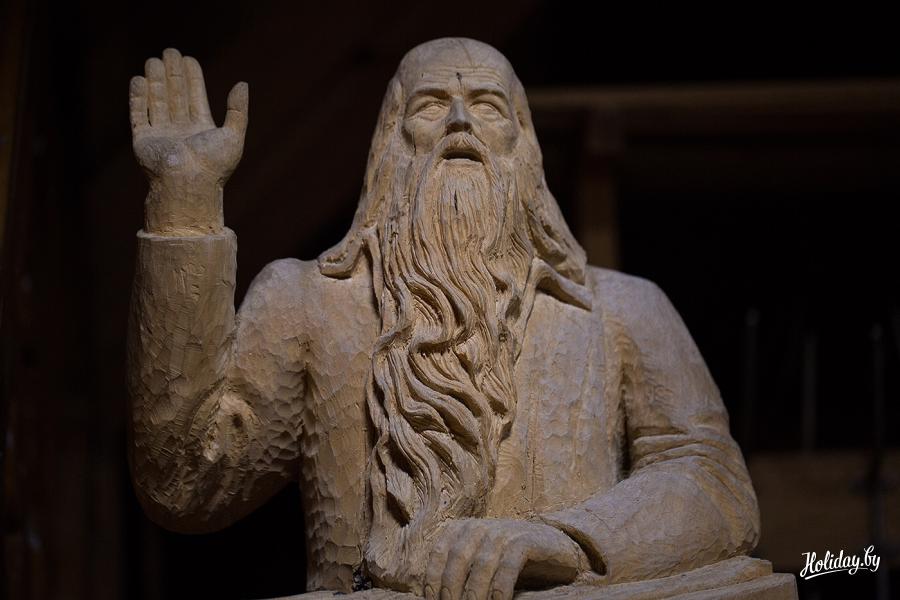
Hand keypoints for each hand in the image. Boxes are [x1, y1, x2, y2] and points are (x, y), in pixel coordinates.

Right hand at [129, 48, 247, 233]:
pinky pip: (139, 115)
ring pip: (157, 102)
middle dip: (172, 74)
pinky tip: (139, 79)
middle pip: (175, 96)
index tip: (189, 59)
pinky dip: (138, 98)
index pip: (196, 98)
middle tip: (170, 51)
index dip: (192, 78)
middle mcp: (181, 131)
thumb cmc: (214, 166)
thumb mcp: (234, 136)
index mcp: (202, 131)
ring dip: (155, 81)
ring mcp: (161, 135)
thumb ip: (238, 110)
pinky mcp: (143, 141)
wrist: (188, 185)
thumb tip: (243, 83)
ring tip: (153, 60)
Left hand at [424, 518, 584, 599]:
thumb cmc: (509, 560)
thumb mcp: (480, 561)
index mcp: (463, 529)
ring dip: (474, 593)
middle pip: (457, 559)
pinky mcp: (525, 542)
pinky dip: (499, 589)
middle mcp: (481, 526)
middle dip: (450, 589)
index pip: (439, 552)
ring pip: (481, 565)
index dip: (432, 578)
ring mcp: (503, 532)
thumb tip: (438, 597)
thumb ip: (460, 572)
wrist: (553, 545)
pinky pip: (507, 567)